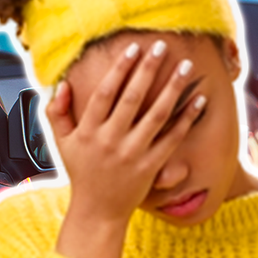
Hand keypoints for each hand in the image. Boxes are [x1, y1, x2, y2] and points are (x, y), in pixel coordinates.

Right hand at [48, 39, 204, 257]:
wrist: (98, 211)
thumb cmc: (82, 172)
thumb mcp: (62, 142)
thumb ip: (58, 112)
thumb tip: (63, 84)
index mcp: (89, 131)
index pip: (105, 93)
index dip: (119, 69)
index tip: (132, 49)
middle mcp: (111, 140)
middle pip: (132, 98)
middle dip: (148, 70)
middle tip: (161, 46)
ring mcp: (132, 153)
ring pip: (156, 115)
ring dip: (172, 89)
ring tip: (185, 66)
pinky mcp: (151, 166)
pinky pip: (172, 138)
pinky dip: (186, 118)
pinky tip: (199, 100)